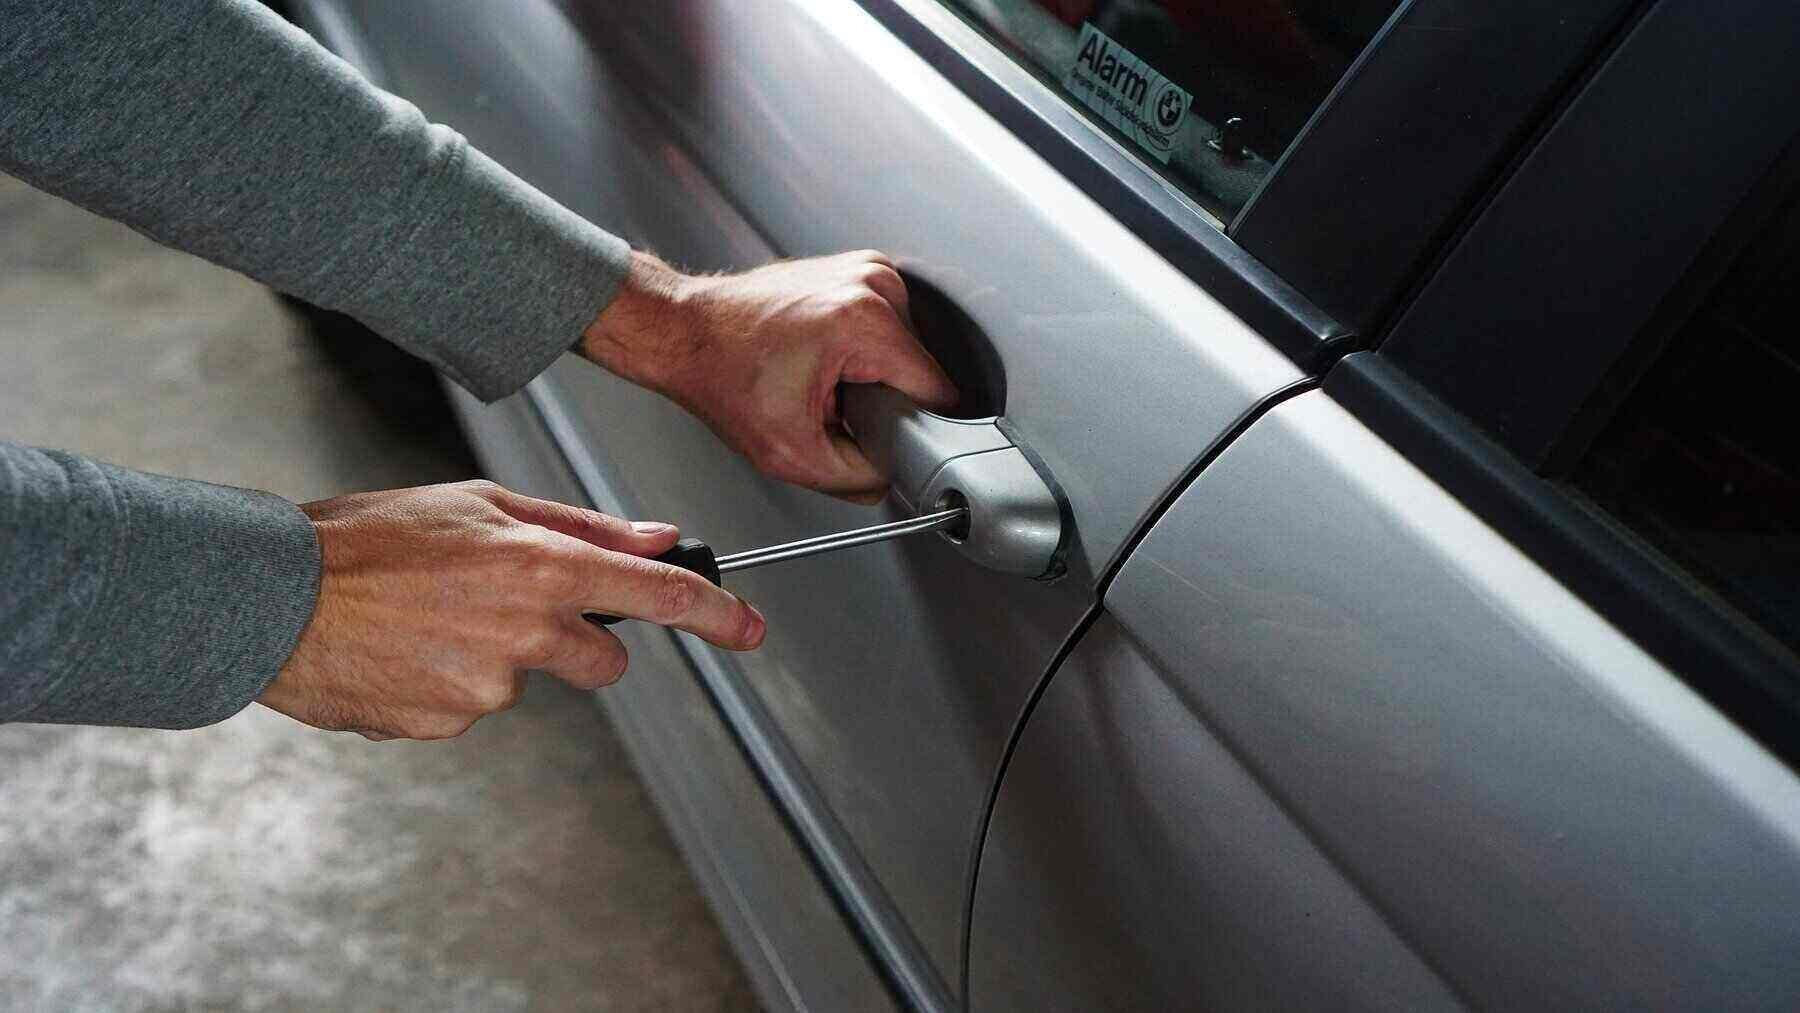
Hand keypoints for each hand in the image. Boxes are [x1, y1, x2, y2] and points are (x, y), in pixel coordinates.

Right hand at [259, 480, 764, 740]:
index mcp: (543, 567)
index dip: (717, 615)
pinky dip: (450, 682)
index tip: (749, 629)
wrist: (274, 598)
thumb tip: (655, 539)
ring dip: (498, 655)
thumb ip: (579, 526)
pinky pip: (473, 705)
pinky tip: (406, 650)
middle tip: (509, 606)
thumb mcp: (480, 504)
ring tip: (430, 618)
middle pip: (605, 661)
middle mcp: (528, 631)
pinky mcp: (449, 724)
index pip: (660, 596)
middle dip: (578, 643)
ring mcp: (489, 686)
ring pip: (528, 679)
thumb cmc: (370, 537)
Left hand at [580, 250, 959, 502]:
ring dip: (875, 378)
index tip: (880, 436)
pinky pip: (888, 331)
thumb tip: (894, 478)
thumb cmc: (722, 375)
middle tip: (833, 407)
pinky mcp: (859, 271)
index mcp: (865, 321)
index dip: (915, 428)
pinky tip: (825, 361)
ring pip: (907, 353)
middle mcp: (873, 284)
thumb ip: (859, 480)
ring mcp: (868, 270)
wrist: (686, 332)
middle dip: (886, 401)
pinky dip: (864, 354)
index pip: (938, 392)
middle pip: (921, 372)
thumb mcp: (791, 454)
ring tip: (826, 381)